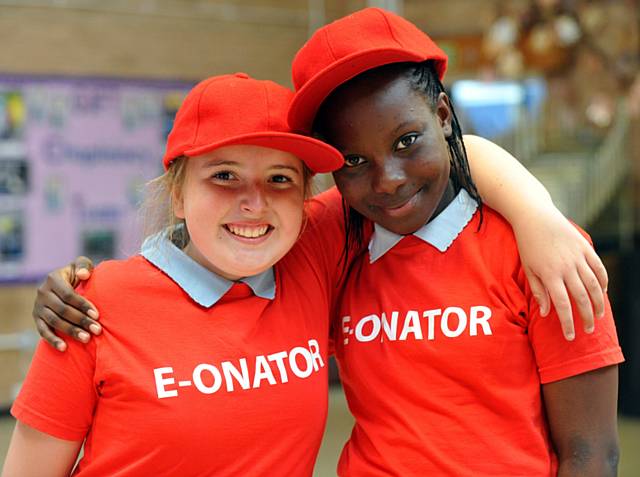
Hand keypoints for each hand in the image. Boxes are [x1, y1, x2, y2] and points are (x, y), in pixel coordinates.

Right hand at [33, 256, 99, 350]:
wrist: (63, 283)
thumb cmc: (78, 274)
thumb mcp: (81, 265)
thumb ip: (83, 266)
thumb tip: (83, 275)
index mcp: (53, 279)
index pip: (68, 295)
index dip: (82, 305)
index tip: (97, 315)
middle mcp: (42, 292)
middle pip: (62, 310)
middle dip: (81, 320)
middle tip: (97, 330)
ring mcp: (38, 306)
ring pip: (54, 321)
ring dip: (71, 331)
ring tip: (86, 338)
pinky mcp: (36, 318)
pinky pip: (43, 331)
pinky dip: (52, 340)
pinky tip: (64, 348)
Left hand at [513, 207, 607, 340]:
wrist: (535, 216)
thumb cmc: (527, 244)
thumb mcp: (528, 269)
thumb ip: (538, 292)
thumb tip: (546, 314)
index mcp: (549, 274)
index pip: (562, 305)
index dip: (567, 323)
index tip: (570, 337)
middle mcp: (566, 267)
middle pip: (581, 298)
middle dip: (585, 317)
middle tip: (587, 331)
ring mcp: (578, 257)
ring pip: (594, 285)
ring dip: (598, 303)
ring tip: (597, 316)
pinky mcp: (585, 247)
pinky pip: (598, 268)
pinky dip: (603, 282)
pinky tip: (602, 293)